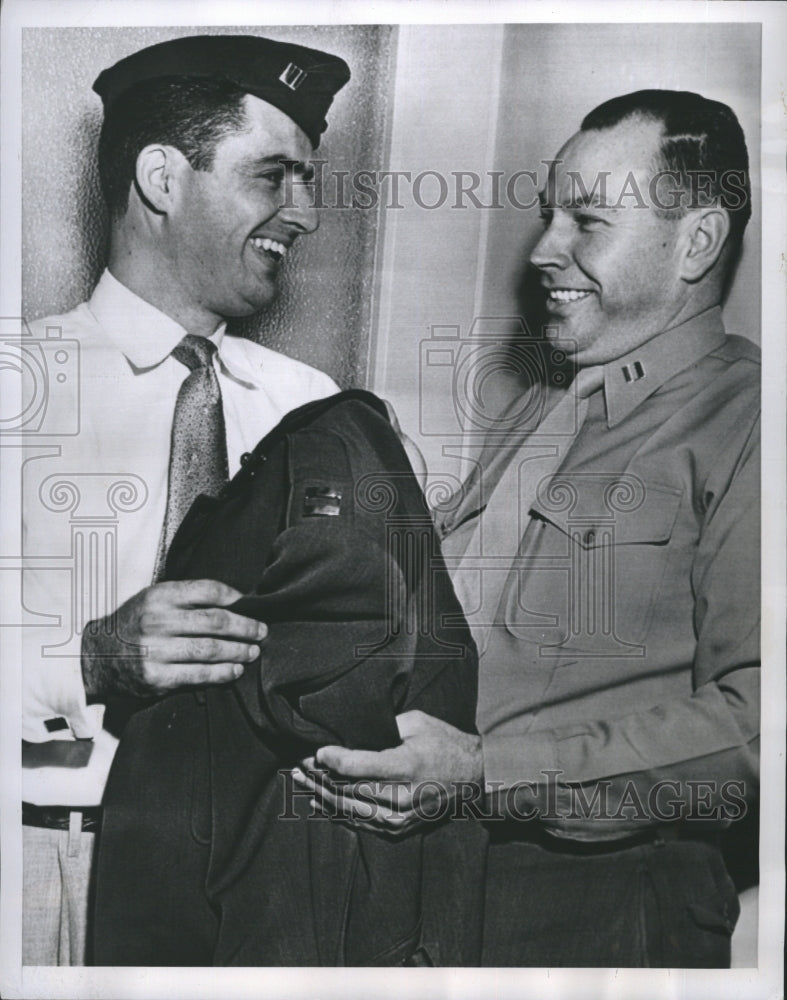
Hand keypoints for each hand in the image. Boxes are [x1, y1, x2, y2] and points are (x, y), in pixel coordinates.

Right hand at [81, 578, 266, 698]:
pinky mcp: (156, 677)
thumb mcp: (153, 599)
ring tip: (253, 651)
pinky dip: (222, 673)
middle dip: (245, 627)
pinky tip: (235, 670)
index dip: (234, 597)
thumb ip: (187, 598)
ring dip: (239, 651)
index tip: (249, 604)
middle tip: (262, 631)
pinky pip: (198, 675)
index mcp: (160, 596)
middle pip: (215, 622)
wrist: (97, 656)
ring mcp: (155, 650)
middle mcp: (157, 621)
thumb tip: (235, 601)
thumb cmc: (136, 623)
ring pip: (210, 649)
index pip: (207, 590)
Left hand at [292, 709, 483, 836]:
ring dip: (321, 795)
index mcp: (404, 766)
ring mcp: (398, 817)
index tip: (315, 751)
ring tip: (301, 781)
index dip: (329, 760)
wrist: (473, 778)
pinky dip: (337, 811)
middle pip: (346, 789)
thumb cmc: (444, 743)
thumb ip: (383, 726)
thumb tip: (351, 730)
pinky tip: (321, 801)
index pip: (354, 767)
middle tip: (298, 765)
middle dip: (318, 776)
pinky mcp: (398, 828)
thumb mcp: (416, 722)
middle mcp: (399, 797)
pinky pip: (360, 822)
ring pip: (348, 809)